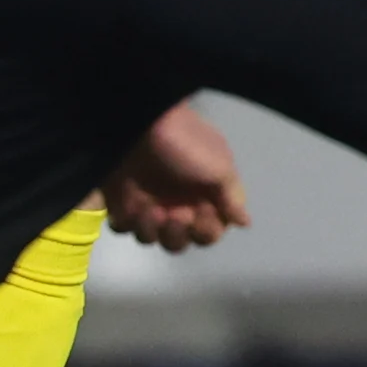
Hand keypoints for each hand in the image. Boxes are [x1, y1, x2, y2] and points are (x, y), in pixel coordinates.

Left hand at [101, 101, 251, 252]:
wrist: (140, 126)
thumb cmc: (184, 144)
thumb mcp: (219, 166)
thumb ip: (232, 198)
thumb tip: (246, 221)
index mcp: (204, 197)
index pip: (210, 232)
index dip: (206, 231)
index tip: (200, 214)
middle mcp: (178, 204)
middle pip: (181, 241)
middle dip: (178, 235)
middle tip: (174, 215)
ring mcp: (148, 205)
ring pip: (153, 239)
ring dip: (153, 231)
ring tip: (150, 210)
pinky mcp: (121, 204)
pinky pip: (125, 229)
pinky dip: (129, 224)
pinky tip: (133, 206)